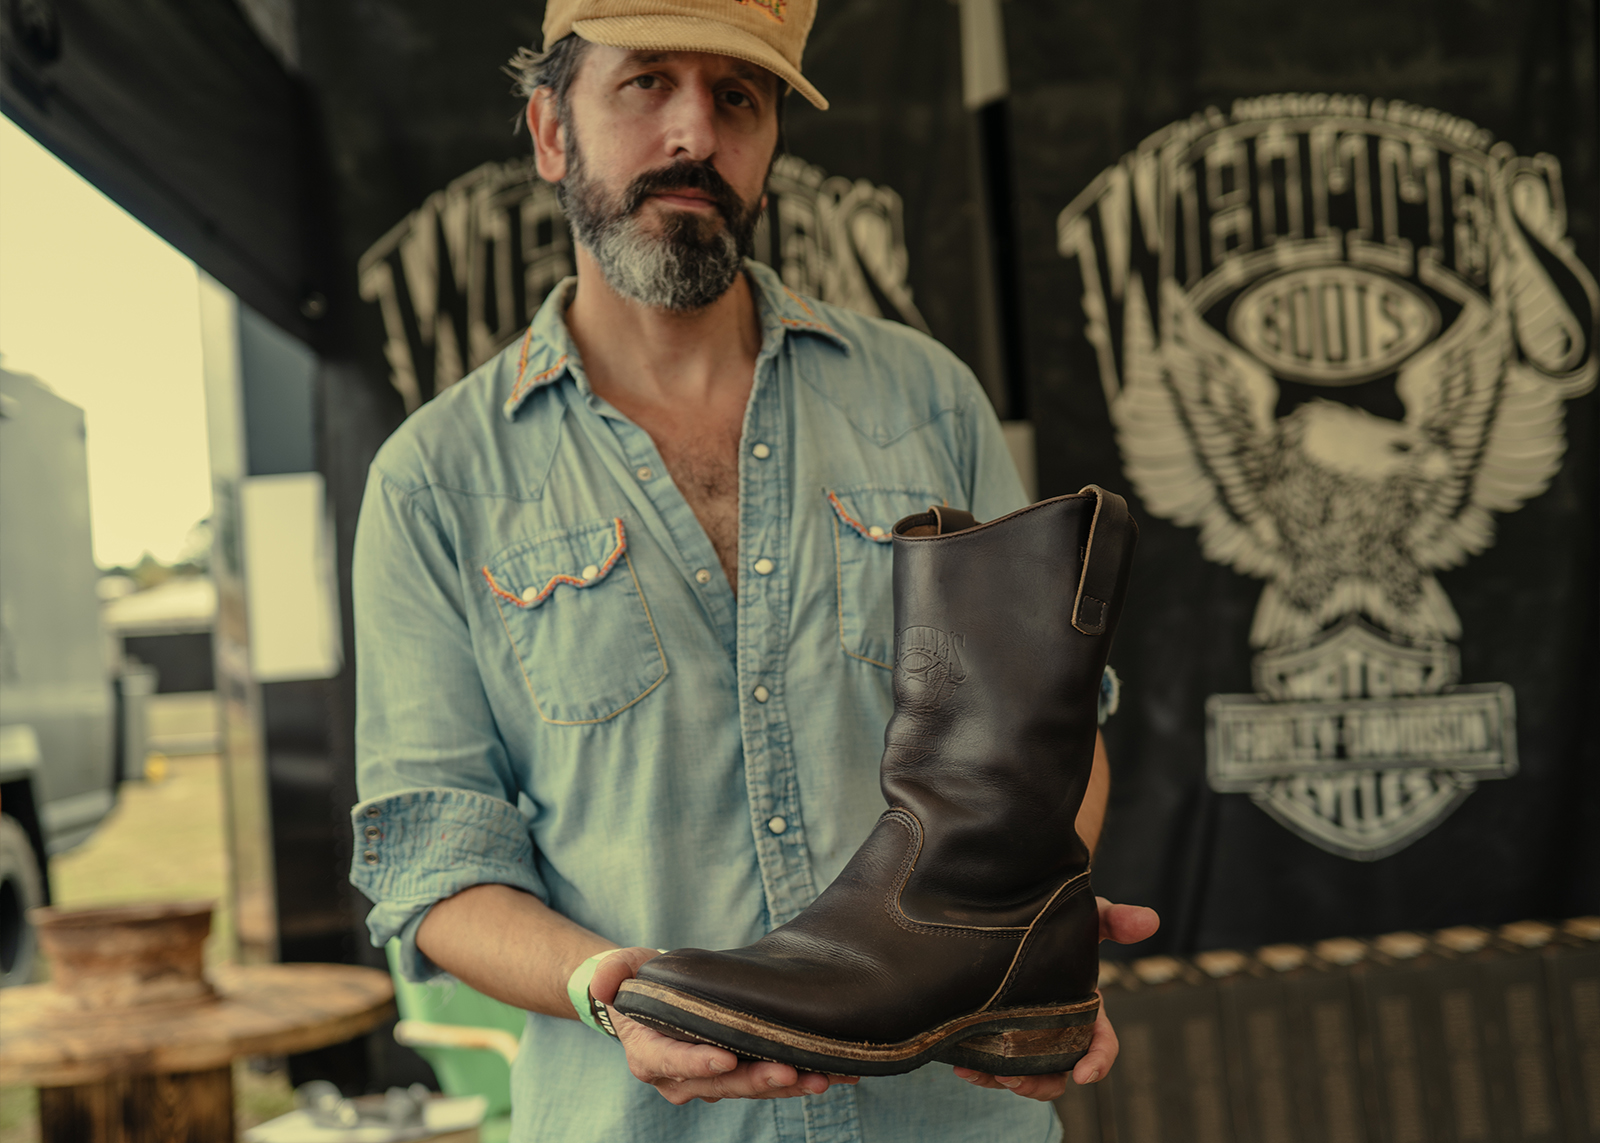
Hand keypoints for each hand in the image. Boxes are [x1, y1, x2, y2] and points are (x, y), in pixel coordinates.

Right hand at [588, 948, 860, 1104]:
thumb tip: (603, 981)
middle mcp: (681, 1078)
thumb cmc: (639, 982)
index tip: (726, 1058)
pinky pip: (769, 1081)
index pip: (673, 1063)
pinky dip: (801, 1078)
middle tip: (790, 1070)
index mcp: (650, 1055)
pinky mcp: (739, 1075)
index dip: (698, 1062)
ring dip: (788, 1084)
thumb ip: (610, 972)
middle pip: (721, 1083)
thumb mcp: (620, 968)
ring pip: (750, 1087)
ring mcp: (712, 1081)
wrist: (655, 999)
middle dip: (757, 1079)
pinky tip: (834, 1074)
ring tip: (822, 1076)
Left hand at [952, 897, 1158, 1099]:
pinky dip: (978, 1071)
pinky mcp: (994, 1036)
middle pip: (1058, 1071)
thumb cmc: (1056, 926)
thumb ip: (1116, 920)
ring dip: (1010, 1082)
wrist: (1005, 922)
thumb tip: (1150, 919)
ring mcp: (1024, 1035)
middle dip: (1042, 1083)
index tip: (1086, 1075)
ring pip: (1025, 1074)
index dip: (1098, 1062)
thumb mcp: (1086, 919)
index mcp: (1084, 1010)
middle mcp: (1056, 1029)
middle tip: (1018, 1079)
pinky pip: (989, 1064)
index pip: (1099, 1043)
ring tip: (990, 1074)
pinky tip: (962, 1066)